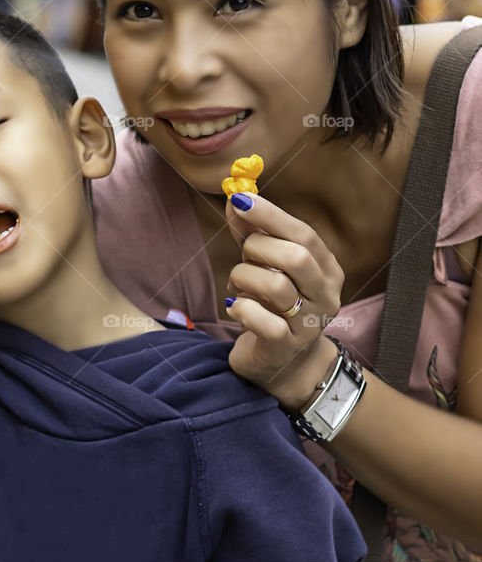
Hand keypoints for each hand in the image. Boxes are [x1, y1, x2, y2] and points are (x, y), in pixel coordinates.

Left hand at [223, 193, 343, 409]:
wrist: (281, 363)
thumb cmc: (272, 304)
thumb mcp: (264, 264)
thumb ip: (252, 232)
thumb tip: (235, 197)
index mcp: (327, 269)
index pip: (304, 234)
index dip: (271, 215)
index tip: (240, 199)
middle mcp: (326, 296)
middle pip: (296, 257)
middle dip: (258, 248)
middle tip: (245, 257)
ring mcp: (309, 324)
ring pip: (276, 286)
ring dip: (243, 278)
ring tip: (239, 287)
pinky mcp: (286, 347)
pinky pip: (264, 321)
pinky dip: (241, 309)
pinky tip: (236, 308)